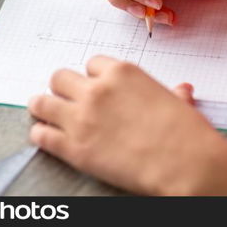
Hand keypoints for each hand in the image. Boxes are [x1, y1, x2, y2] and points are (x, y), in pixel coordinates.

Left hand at [28, 56, 226, 194]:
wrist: (182, 163)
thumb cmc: (185, 131)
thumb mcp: (178, 103)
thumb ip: (172, 94)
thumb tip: (181, 91)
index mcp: (122, 73)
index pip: (92, 64)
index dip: (93, 77)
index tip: (94, 86)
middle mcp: (96, 90)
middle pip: (60, 78)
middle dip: (63, 88)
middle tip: (68, 99)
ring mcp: (81, 118)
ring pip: (42, 102)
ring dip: (43, 107)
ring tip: (44, 112)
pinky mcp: (72, 148)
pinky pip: (41, 135)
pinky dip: (41, 135)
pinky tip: (45, 137)